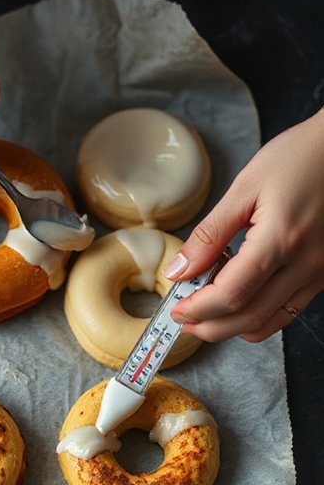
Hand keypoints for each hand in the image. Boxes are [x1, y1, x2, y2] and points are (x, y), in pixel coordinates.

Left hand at [165, 109, 323, 342]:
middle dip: (211, 326)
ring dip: (234, 326)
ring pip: (273, 320)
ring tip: (205, 314)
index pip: (231, 295)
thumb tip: (179, 270)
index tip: (175, 309)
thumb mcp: (245, 188)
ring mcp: (321, 272)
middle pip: (251, 317)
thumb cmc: (298, 158)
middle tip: (184, 320)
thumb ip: (210, 234)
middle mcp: (306, 264)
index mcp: (281, 240)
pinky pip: (290, 308)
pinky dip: (260, 315)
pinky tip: (239, 301)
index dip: (198, 309)